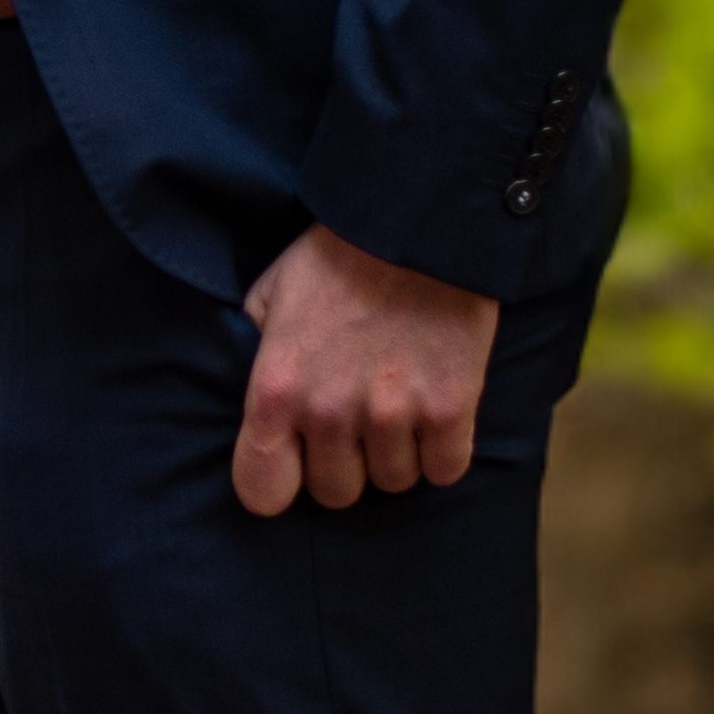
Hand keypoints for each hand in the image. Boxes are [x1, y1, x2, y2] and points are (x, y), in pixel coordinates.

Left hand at [232, 225, 500, 515]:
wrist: (417, 220)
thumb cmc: (337, 254)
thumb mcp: (271, 294)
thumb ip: (262, 353)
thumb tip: (269, 396)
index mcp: (277, 390)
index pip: (262, 491)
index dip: (278, 484)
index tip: (295, 466)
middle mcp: (329, 412)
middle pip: (336, 493)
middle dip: (346, 464)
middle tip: (357, 423)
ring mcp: (392, 414)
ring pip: (393, 482)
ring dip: (396, 453)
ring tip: (399, 405)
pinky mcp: (451, 410)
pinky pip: (445, 470)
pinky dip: (443, 450)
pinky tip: (437, 413)